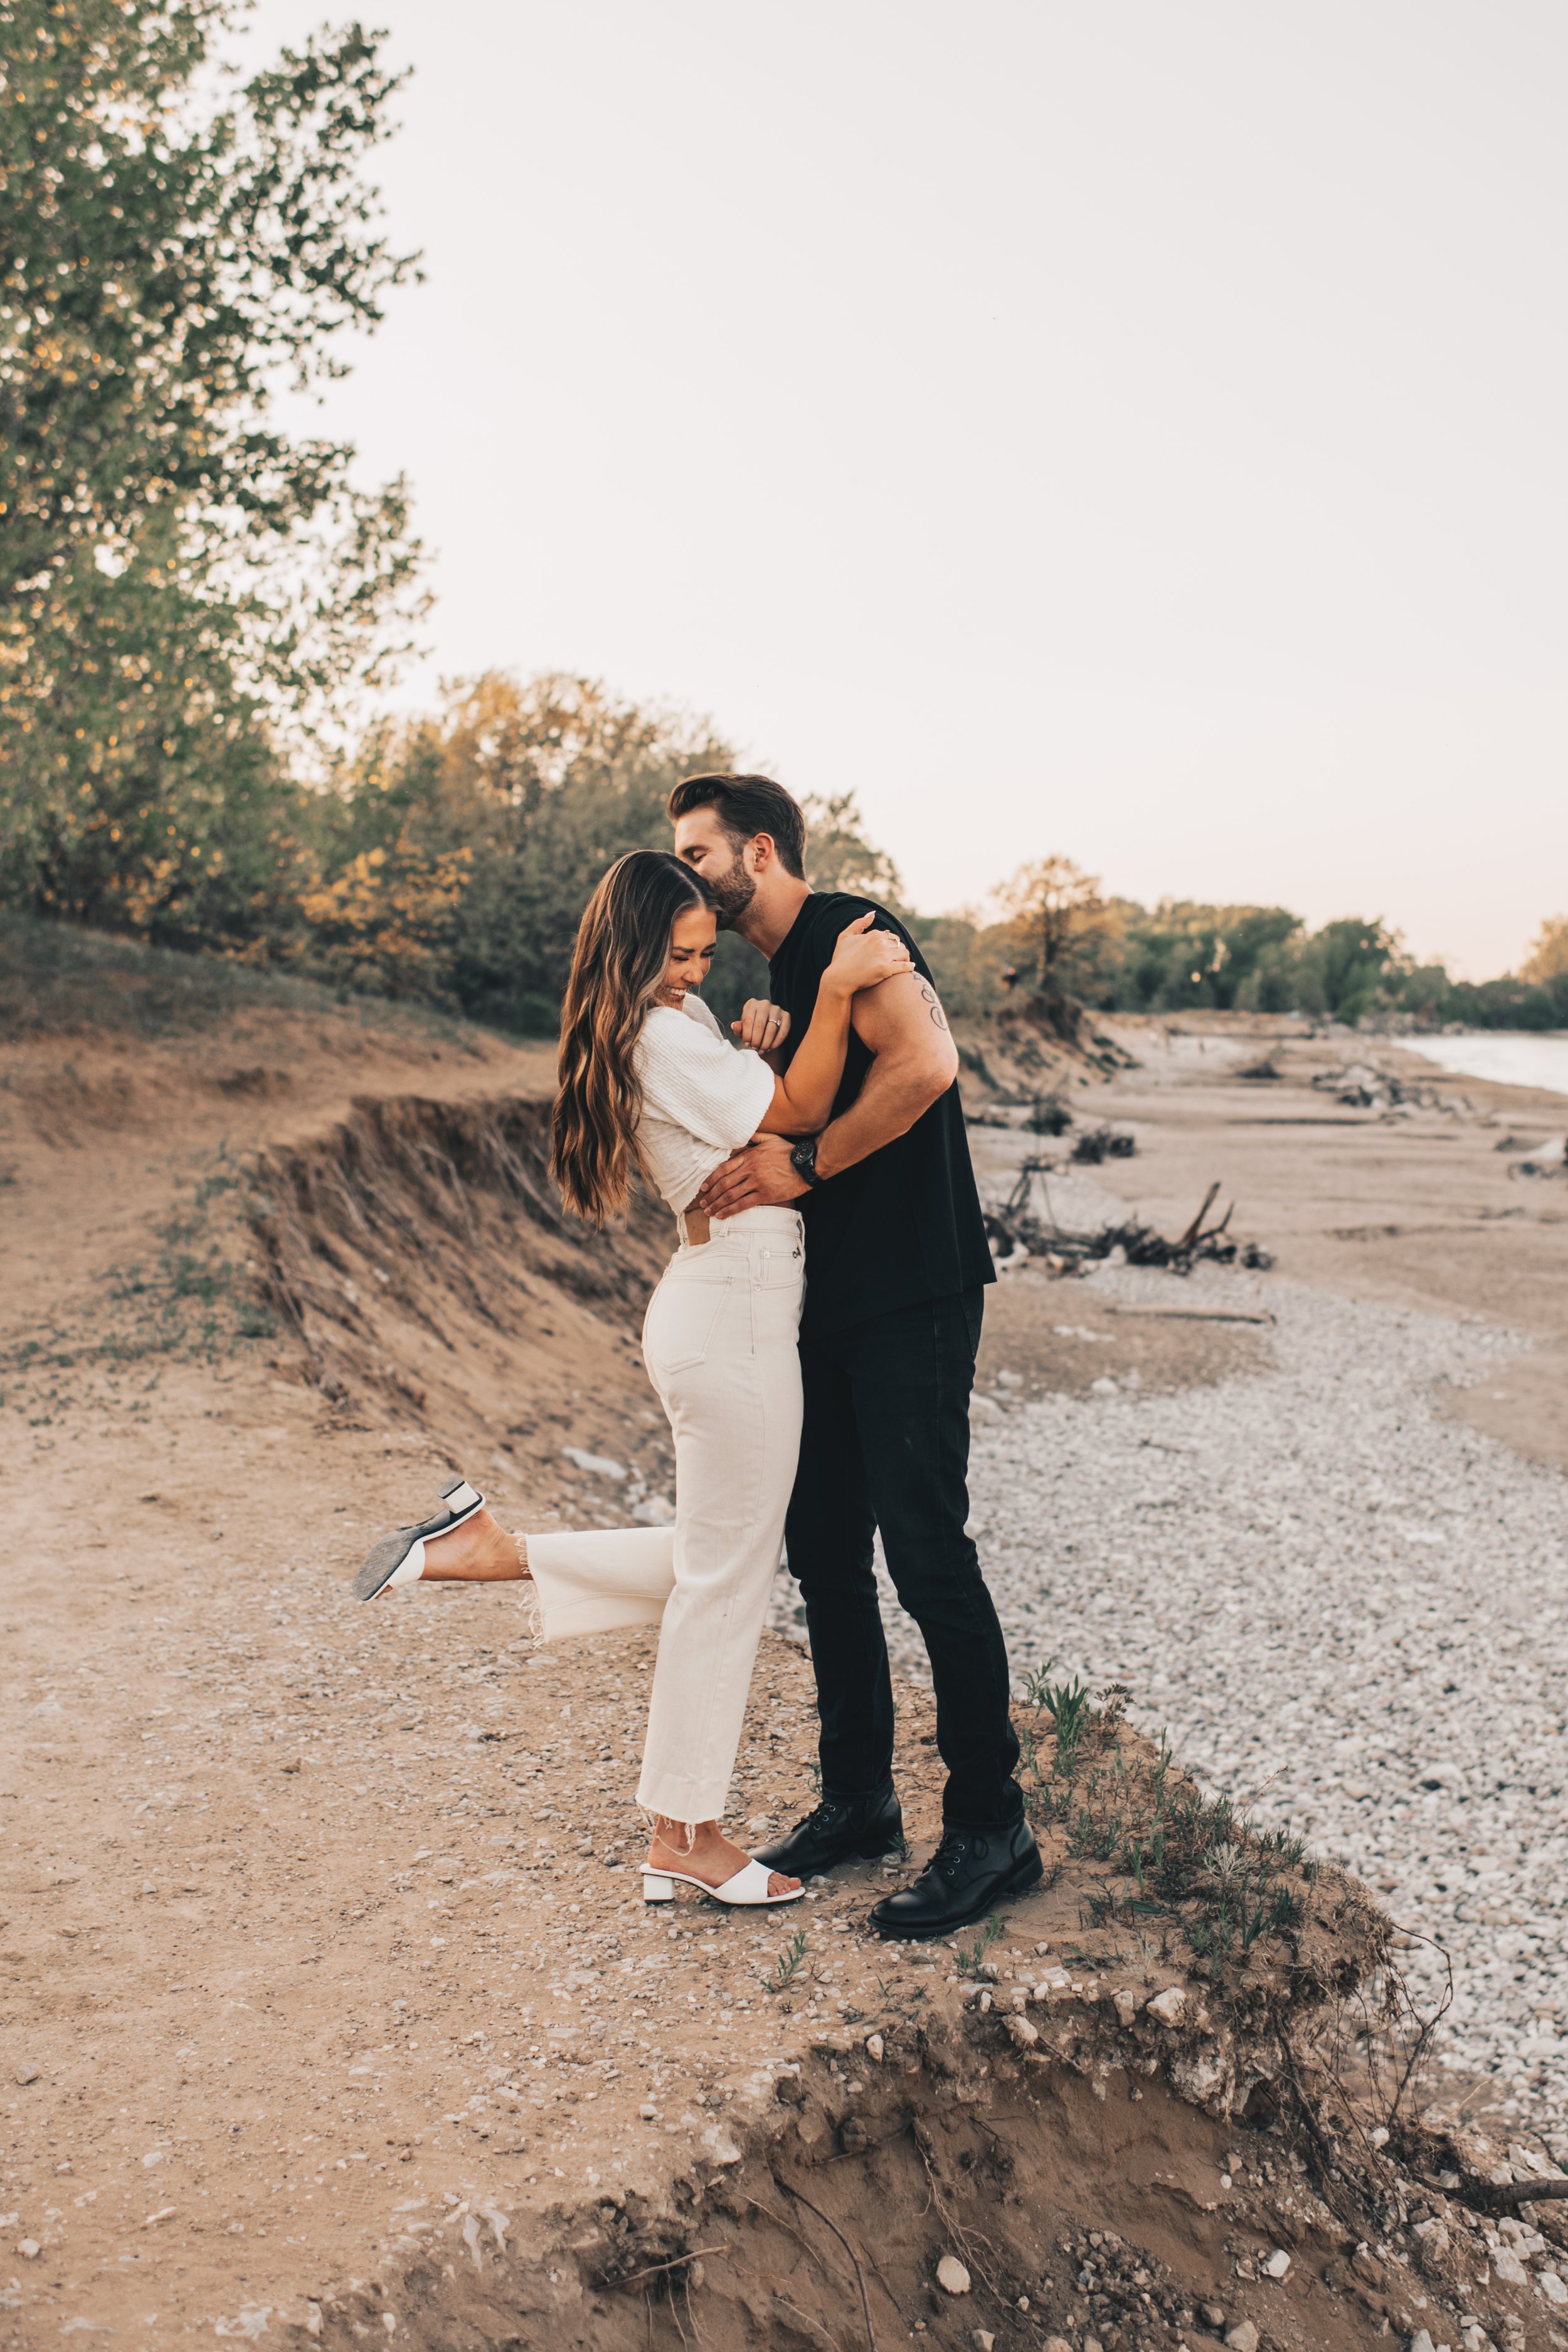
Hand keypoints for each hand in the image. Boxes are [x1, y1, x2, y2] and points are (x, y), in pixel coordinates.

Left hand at [694, 1134, 808, 1217]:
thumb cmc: (789, 1152)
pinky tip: (722, 1215)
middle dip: (711, 1195)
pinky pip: (743, 1204)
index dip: (710, 1179)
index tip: (703, 1187)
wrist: (806, 1165)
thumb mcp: (771, 1138)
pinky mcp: (765, 1195)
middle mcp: (750, 1169)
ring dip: (717, 1204)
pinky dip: (730, 1210)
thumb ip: (755, 1136)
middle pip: (724, 1184)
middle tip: (703, 1202)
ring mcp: (757, 1183)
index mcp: (749, 1156)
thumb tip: (742, 1133)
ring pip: (731, 1195)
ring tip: (708, 1211)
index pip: (723, 1168)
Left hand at [731, 998, 791, 1052]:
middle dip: (756, 1040)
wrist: (766, 1025)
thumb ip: (738, 1028)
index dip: (747, 1035)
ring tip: (762, 1050)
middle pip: (760, 1025)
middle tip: (755, 1049)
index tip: (747, 1045)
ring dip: (766, 1043)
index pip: (748, 1020)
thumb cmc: (751, 1028)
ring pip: (771, 1029)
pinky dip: (776, 1043)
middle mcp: (764, 1004)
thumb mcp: (743, 1028)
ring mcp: (776, 1009)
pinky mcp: (786, 1016)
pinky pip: (782, 1032)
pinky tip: (770, 1048)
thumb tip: (734, 1026)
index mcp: (751, 1004)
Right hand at [826, 912, 913, 995]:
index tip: (890, 951)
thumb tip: (873, 913)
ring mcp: (883, 956)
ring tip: (905, 962)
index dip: (891, 944)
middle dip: (899, 950)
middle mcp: (880, 943)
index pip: (891, 936)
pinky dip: (909, 966)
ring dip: (905, 958)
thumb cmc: (840, 959)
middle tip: (899, 958)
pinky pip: (905, 966)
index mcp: (873, 934)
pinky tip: (911, 967)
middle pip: (899, 944)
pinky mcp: (886, 969)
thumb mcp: (845, 936)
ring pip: (904, 953)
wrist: (838, 979)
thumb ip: (859, 923)